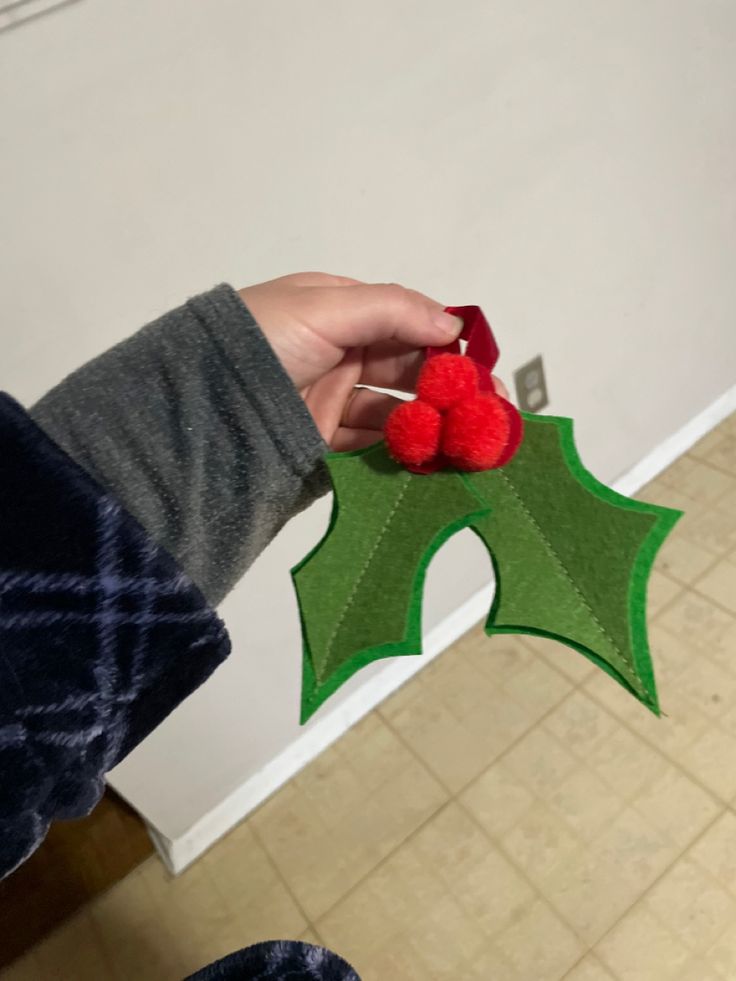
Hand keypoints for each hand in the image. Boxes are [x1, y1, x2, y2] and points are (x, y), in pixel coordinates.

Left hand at [239, 272, 508, 451]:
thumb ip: (392, 309)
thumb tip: (452, 325)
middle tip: (489, 410)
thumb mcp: (323, 308)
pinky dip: (402, 447)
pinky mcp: (323, 439)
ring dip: (430, 420)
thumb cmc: (259, 340)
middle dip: (448, 386)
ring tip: (468, 437)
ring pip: (395, 408)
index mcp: (338, 309)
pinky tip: (433, 453)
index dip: (445, 342)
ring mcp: (331, 397)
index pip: (406, 322)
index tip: (481, 367)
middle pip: (407, 367)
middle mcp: (339, 351)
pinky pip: (373, 442)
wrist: (196, 407)